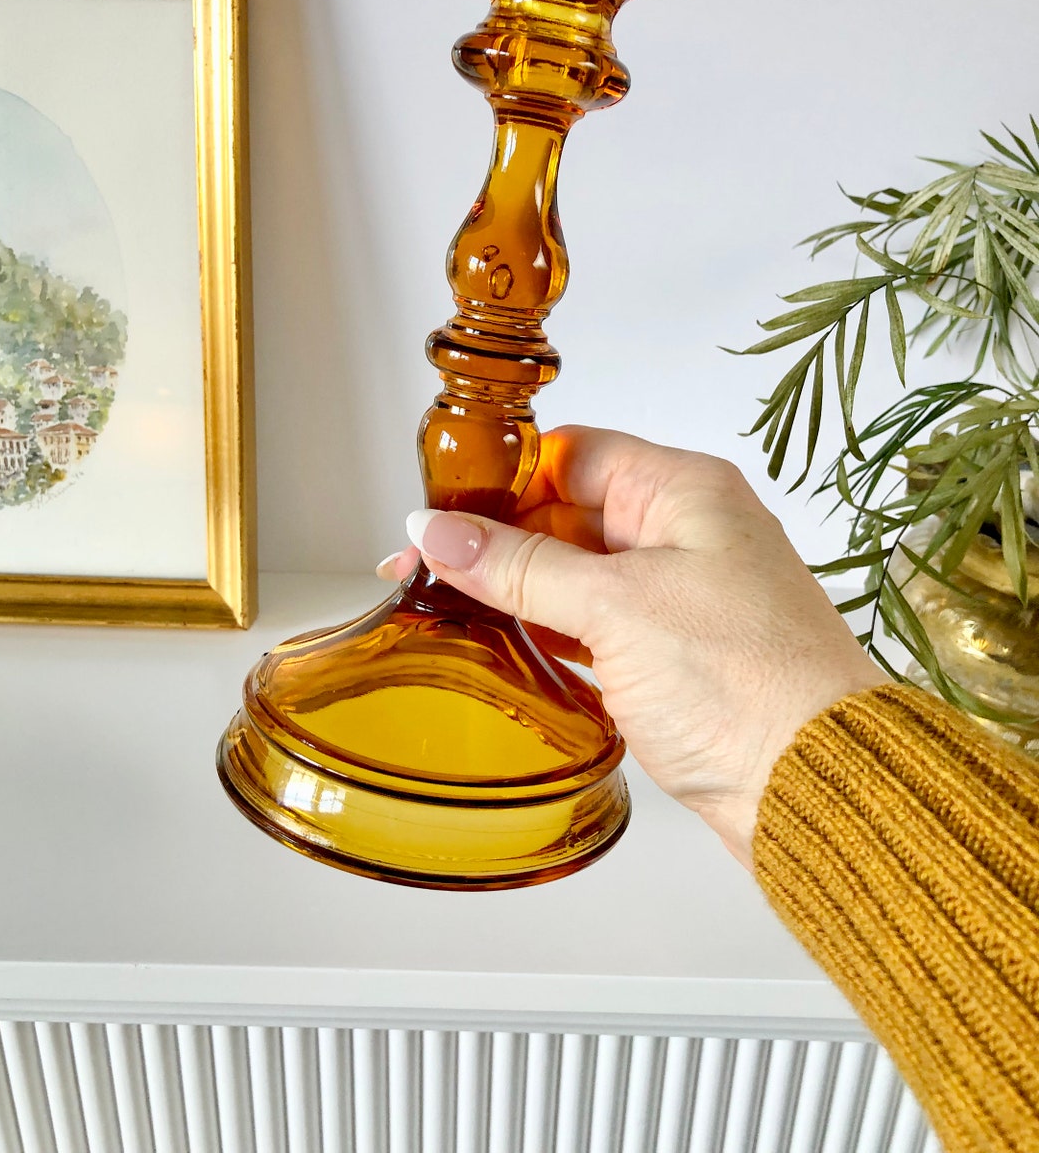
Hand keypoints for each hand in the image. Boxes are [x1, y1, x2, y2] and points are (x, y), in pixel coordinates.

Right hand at [378, 425, 883, 867]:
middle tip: (425, 570)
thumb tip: (441, 531)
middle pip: (568, 514)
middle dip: (499, 540)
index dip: (503, 477)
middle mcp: (686, 532)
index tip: (442, 508)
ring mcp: (681, 595)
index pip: (572, 454)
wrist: (816, 788)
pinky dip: (550, 632)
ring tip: (448, 611)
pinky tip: (504, 648)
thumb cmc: (750, 684)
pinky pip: (596, 625)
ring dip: (519, 591)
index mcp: (683, 492)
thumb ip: (521, 566)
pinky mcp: (676, 653)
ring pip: (578, 574)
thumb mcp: (617, 608)